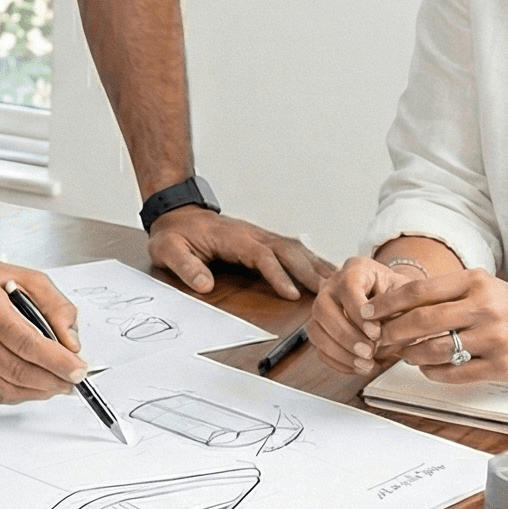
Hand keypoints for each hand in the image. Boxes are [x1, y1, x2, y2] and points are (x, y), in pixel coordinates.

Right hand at [0, 251, 85, 402]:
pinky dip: (20, 394)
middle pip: (18, 369)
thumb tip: (71, 343)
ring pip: (8, 388)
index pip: (25, 342)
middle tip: (74, 379)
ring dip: (40, 390)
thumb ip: (56, 306)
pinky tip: (34, 385)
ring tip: (59, 383)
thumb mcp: (28, 278)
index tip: (78, 369)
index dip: (56, 361)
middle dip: (53, 379)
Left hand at [148, 209, 325, 300]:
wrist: (176, 214)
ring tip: (339, 285)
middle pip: (288, 250)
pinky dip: (313, 261)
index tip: (292, 294)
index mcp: (232, 237)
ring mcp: (260, 236)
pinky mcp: (264, 242)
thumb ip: (185, 266)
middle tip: (330, 294)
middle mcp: (252, 234)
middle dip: (309, 272)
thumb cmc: (174, 234)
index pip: (262, 255)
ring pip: (296, 248)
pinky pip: (294, 250)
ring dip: (317, 265)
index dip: (278, 275)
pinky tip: (328, 273)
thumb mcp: (167, 250)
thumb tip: (205, 284)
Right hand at [304, 257, 395, 376]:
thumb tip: (382, 334)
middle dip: (346, 335)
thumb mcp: (406, 294)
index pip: (347, 287)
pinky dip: (339, 362)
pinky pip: (320, 349)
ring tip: (366, 364)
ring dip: (340, 352)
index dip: (358, 312)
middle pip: (323, 309)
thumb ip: (396, 310)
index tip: (376, 332)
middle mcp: (332, 286)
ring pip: (316, 331)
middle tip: (369, 352)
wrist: (394, 300)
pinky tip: (359, 367)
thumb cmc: (399, 295)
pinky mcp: (321, 329)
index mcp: (355, 270)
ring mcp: (323, 308)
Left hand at [371, 269, 507, 384]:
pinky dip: (432, 372)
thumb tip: (397, 303)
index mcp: (475, 282)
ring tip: (403, 354)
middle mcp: (483, 307)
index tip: (368, 312)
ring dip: (410, 355)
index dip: (387, 303)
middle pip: (421, 321)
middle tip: (378, 338)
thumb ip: (445, 292)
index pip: (418, 291)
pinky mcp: (499, 366)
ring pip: (435, 350)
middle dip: (391, 332)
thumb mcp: (482, 286)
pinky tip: (426, 367)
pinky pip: (454, 373)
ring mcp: (493, 338)